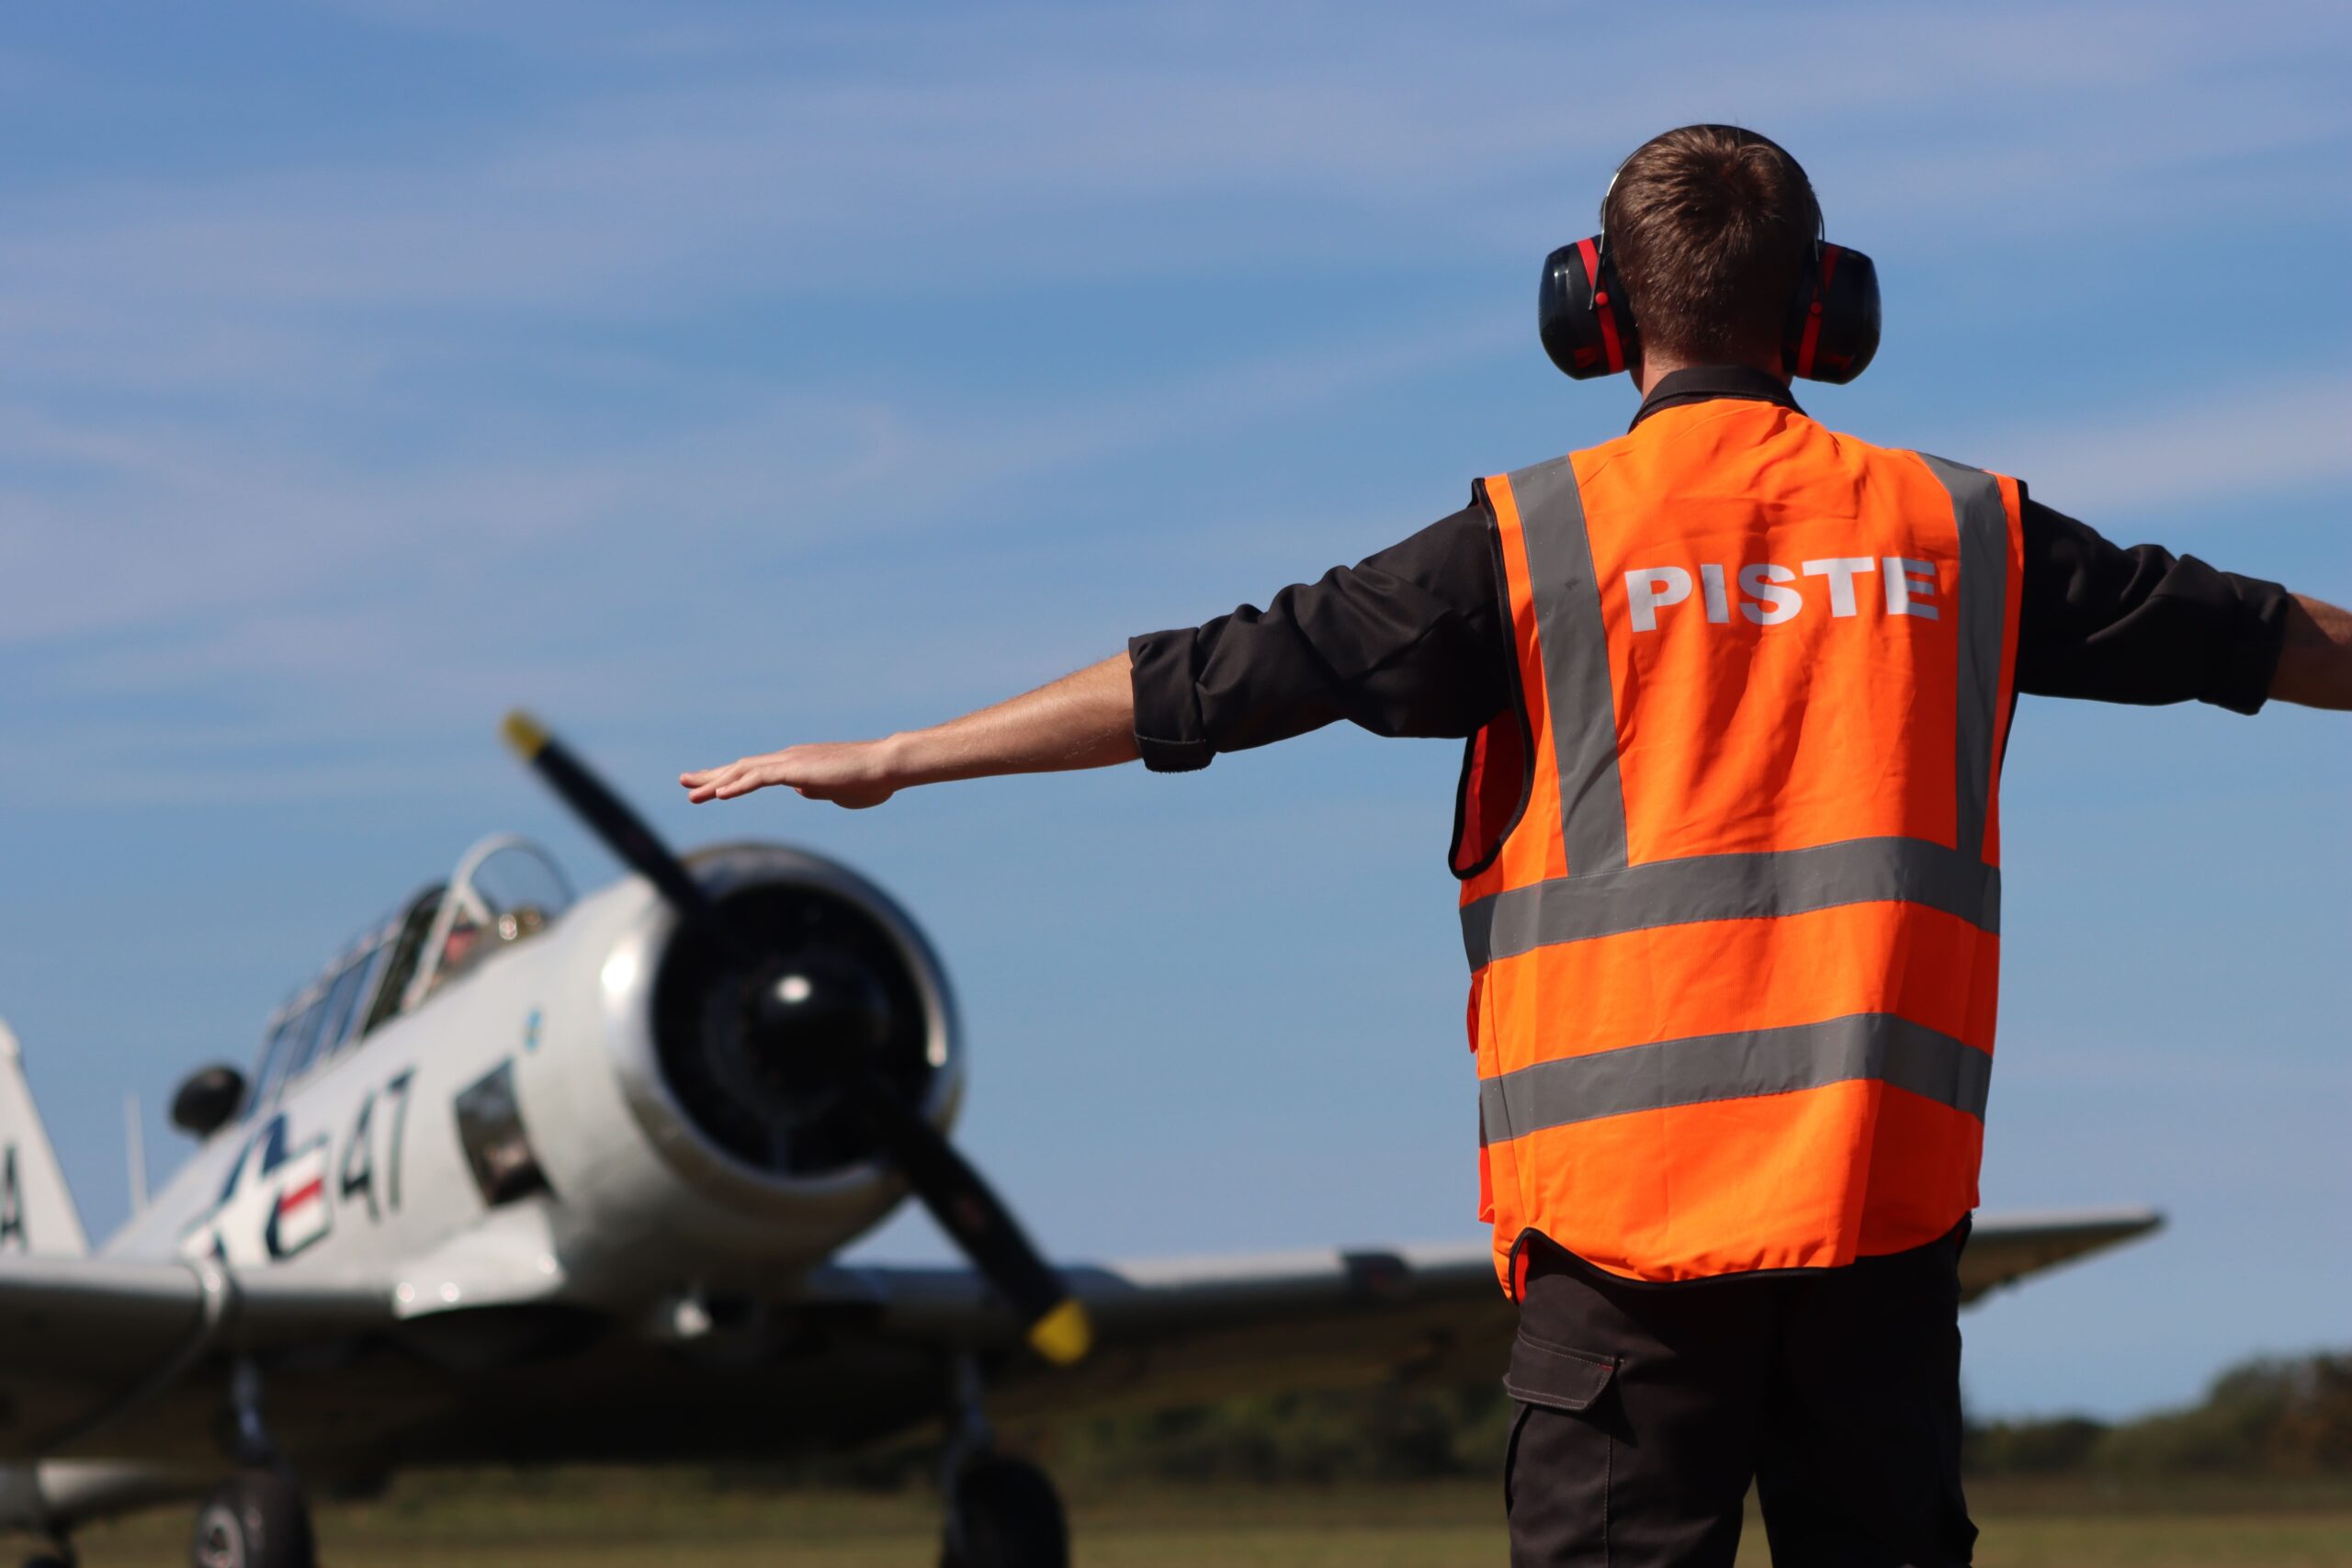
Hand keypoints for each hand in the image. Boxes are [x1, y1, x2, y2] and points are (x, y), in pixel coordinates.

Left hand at [679, 739, 905, 807]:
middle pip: (741, 766)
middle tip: (685, 783)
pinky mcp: (798, 770)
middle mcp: (788, 758)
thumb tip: (802, 790)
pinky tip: (719, 794)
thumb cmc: (869, 780)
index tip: (708, 785)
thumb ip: (816, 789)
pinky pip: (760, 778)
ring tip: (692, 793)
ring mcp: (791, 762)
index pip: (754, 770)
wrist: (886, 766)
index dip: (729, 777)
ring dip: (716, 782)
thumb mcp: (835, 791)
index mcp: (796, 764)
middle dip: (711, 776)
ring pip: (744, 770)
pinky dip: (738, 785)